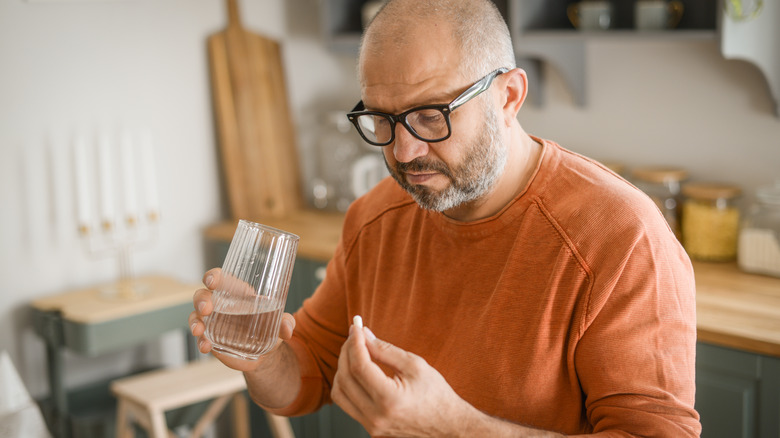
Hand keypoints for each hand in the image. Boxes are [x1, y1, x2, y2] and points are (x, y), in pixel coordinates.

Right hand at [188, 267, 295, 372]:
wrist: (265, 353)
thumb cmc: (270, 329)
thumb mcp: (280, 324)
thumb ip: (286, 322)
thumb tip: (288, 328)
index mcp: (237, 293)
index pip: (221, 278)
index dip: (214, 276)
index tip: (212, 280)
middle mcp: (221, 305)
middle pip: (203, 295)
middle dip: (201, 300)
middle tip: (206, 308)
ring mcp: (213, 322)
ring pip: (196, 315)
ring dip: (195, 321)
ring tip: (200, 330)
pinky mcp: (210, 338)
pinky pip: (200, 337)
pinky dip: (200, 341)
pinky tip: (205, 347)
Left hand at [331, 323, 471, 436]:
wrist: (448, 426)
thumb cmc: (436, 394)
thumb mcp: (414, 365)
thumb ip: (385, 349)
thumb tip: (363, 335)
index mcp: (389, 400)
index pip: (359, 366)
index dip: (355, 342)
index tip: (356, 326)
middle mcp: (376, 417)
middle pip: (345, 378)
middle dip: (346, 351)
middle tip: (355, 335)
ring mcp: (372, 426)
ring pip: (340, 393)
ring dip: (343, 368)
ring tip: (355, 351)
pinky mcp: (371, 429)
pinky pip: (347, 404)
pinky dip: (347, 384)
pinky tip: (357, 370)